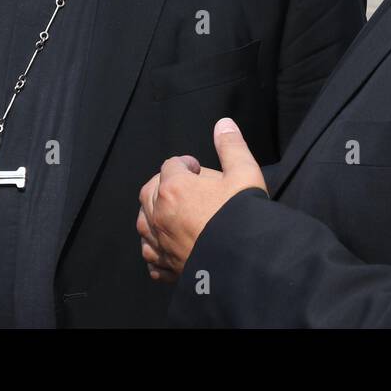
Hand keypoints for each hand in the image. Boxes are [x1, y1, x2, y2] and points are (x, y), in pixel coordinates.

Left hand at [137, 118, 266, 284]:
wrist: (246, 262)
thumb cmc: (243, 217)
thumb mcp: (244, 173)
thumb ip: (231, 146)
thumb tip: (223, 124)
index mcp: (174, 188)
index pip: (170, 165)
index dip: (186, 163)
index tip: (199, 169)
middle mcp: (159, 215)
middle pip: (149, 191)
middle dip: (163, 184)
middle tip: (185, 186)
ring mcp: (160, 244)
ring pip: (143, 223)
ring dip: (153, 214)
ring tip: (172, 213)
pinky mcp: (166, 267)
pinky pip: (150, 255)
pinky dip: (155, 247)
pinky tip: (168, 246)